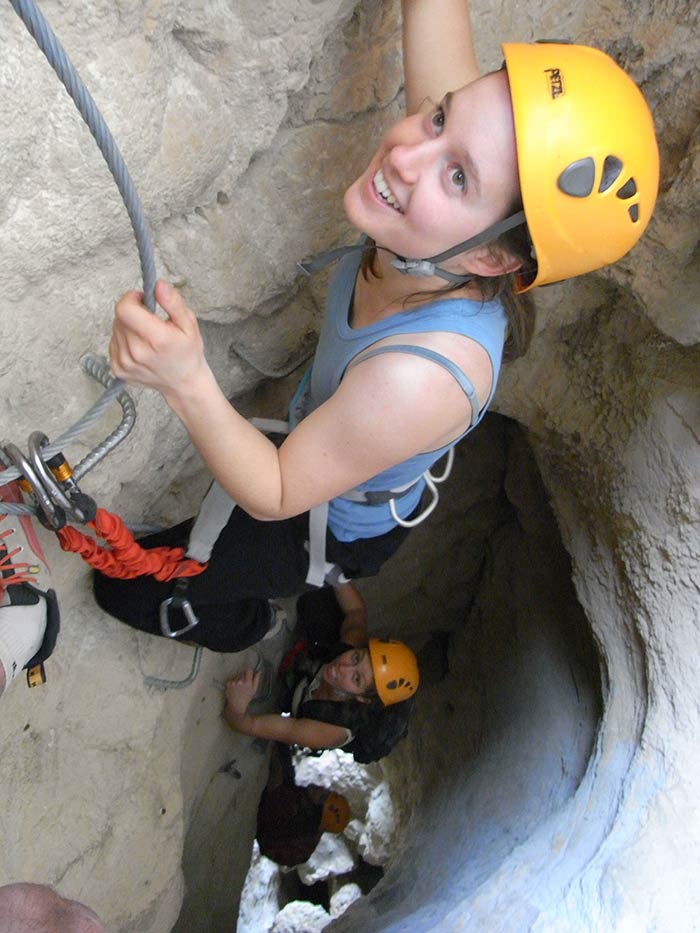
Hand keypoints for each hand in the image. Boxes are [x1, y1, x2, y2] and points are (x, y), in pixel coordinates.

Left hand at [109, 279, 210, 400]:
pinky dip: (124, 340)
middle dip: (133, 313)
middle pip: (120, 317)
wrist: (183, 384)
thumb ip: (173, 302)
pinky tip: (140, 348)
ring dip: (128, 327)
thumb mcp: (189, 324)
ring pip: (115, 329)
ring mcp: (124, 363)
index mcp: (156, 339)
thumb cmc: (187, 353)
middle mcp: (137, 352)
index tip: (143, 301)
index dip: (131, 298)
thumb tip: (158, 285)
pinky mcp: (117, 369)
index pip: (124, 308)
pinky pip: (113, 342)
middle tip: (150, 323)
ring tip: (146, 338)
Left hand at [225, 669, 260, 720]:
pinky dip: (233, 682)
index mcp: (247, 682)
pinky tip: (235, 688)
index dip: (249, 671)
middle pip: (242, 672)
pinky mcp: (228, 684)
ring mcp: (233, 682)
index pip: (248, 669)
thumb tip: (259, 671)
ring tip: (239, 686)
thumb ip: (256, 679)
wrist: (236, 705)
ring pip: (237, 675)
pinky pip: (232, 679)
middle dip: (244, 675)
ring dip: (238, 678)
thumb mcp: (254, 689)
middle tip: (244, 682)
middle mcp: (240, 681)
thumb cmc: (246, 698)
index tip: (249, 674)